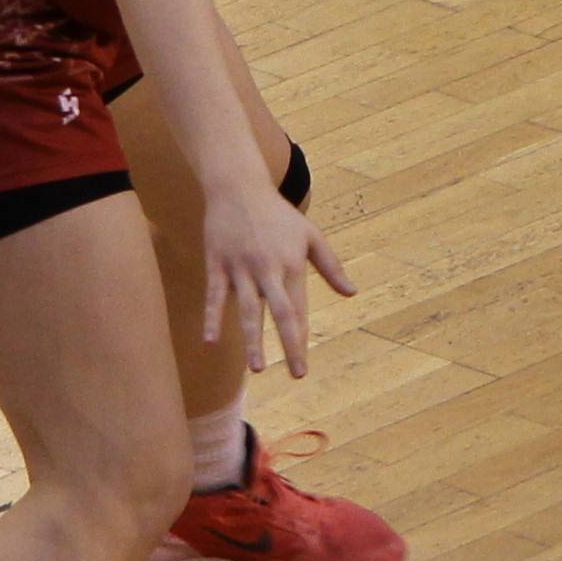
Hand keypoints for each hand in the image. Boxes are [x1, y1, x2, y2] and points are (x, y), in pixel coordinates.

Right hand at [196, 181, 353, 377]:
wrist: (238, 186)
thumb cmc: (278, 214)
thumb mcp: (311, 235)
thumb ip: (331, 266)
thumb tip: (352, 293)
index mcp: (292, 264)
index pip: (299, 309)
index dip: (301, 338)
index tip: (301, 367)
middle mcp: (268, 268)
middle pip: (281, 312)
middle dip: (290, 344)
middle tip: (297, 374)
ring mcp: (241, 267)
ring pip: (248, 309)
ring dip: (253, 340)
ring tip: (257, 369)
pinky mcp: (217, 264)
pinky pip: (215, 296)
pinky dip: (212, 318)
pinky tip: (210, 341)